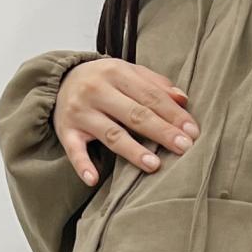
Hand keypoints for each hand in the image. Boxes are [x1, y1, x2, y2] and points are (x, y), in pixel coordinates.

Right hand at [55, 58, 197, 186]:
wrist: (59, 81)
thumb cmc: (103, 80)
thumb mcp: (127, 72)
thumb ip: (154, 84)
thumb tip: (183, 98)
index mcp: (116, 72)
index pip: (150, 96)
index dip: (173, 114)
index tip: (192, 132)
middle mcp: (97, 90)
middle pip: (135, 114)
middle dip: (161, 132)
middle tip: (184, 148)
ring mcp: (81, 112)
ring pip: (111, 133)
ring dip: (132, 150)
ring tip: (154, 165)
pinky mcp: (66, 131)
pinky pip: (74, 150)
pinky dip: (82, 165)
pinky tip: (93, 179)